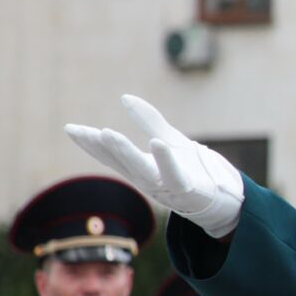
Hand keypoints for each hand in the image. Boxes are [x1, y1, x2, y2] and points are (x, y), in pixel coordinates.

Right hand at [64, 95, 244, 238]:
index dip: (91, 143)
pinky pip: (176, 176)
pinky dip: (166, 162)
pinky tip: (158, 143)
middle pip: (121, 163)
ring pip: (142, 170)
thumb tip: (125, 97)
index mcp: (141, 168)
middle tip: (86, 131)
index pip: (111, 156)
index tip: (71, 128)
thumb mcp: (168, 139)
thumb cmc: (192, 169)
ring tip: (108, 133)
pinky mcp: (189, 191)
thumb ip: (149, 121)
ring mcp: (167, 187)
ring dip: (125, 152)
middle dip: (102, 147)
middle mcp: (149, 180)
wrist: (224, 198)